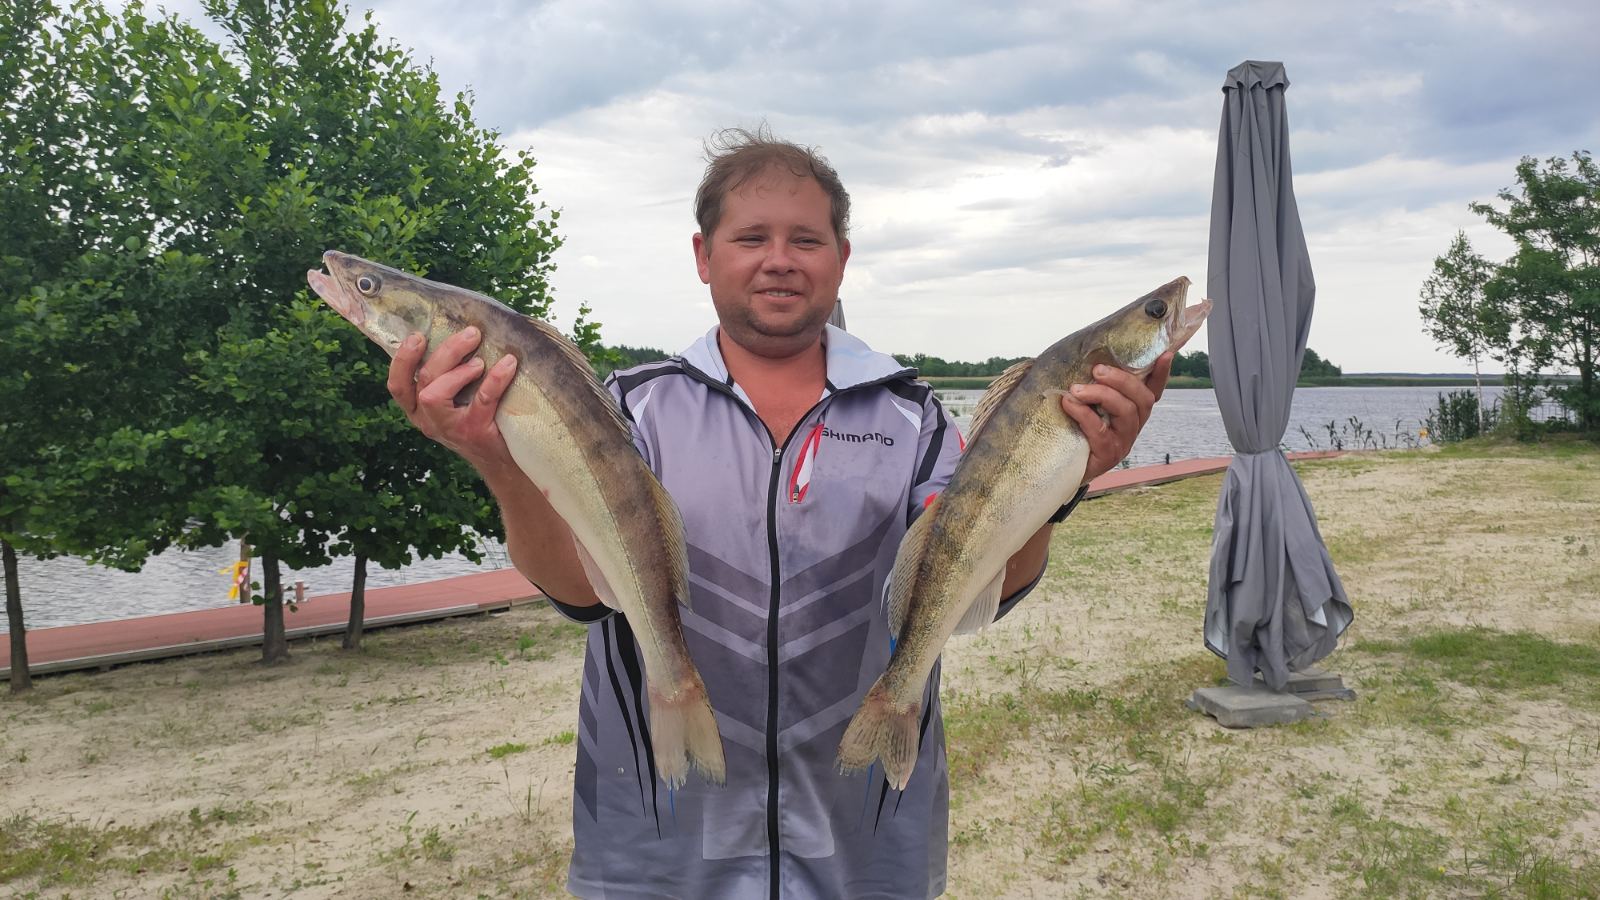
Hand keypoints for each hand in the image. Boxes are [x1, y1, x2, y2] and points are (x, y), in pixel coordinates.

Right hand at [388, 327, 519, 476]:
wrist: (503, 463)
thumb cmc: (480, 420)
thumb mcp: (456, 401)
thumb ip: (448, 375)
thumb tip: (460, 332)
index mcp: (418, 410)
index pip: (397, 385)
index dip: (402, 360)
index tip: (418, 336)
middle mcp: (427, 420)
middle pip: (423, 380)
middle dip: (445, 352)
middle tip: (471, 333)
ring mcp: (448, 429)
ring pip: (434, 394)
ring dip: (458, 371)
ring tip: (481, 361)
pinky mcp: (473, 433)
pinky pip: (481, 401)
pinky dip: (495, 379)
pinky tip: (508, 364)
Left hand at [1060, 351, 1172, 483]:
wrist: (1062, 464)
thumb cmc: (1075, 426)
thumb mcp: (1085, 401)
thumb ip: (1090, 382)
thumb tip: (1081, 352)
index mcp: (1133, 409)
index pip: (1154, 389)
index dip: (1162, 373)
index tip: (1165, 354)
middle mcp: (1134, 424)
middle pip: (1143, 398)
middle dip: (1122, 380)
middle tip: (1097, 370)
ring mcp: (1123, 441)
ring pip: (1126, 412)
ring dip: (1102, 395)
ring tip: (1076, 389)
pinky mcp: (1108, 455)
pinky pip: (1101, 432)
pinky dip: (1084, 414)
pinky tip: (1069, 404)